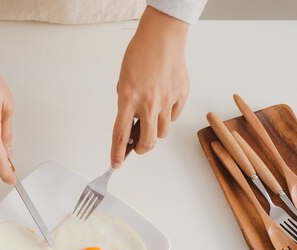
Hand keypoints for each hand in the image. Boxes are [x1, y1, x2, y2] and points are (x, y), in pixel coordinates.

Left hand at [111, 6, 189, 167]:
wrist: (162, 38)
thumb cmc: (140, 56)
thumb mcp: (123, 82)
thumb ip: (126, 105)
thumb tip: (130, 126)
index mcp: (128, 98)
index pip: (120, 134)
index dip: (117, 153)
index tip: (115, 164)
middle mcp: (148, 103)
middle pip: (146, 142)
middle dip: (140, 149)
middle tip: (136, 146)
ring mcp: (166, 101)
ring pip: (162, 133)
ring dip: (155, 131)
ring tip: (151, 117)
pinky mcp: (181, 96)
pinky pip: (173, 117)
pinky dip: (167, 115)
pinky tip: (163, 102)